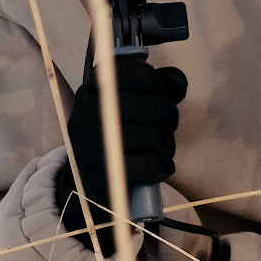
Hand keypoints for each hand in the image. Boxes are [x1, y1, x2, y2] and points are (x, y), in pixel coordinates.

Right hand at [56, 59, 187, 252]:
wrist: (93, 189)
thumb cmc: (120, 139)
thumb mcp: (128, 106)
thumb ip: (156, 87)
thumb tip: (176, 81)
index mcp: (90, 91)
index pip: (127, 71)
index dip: (155, 81)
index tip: (164, 94)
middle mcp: (85, 114)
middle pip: (144, 104)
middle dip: (168, 114)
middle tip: (169, 125)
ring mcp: (91, 145)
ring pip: (150, 135)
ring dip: (167, 142)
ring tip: (163, 147)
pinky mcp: (105, 175)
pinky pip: (150, 164)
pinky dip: (163, 165)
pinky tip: (160, 166)